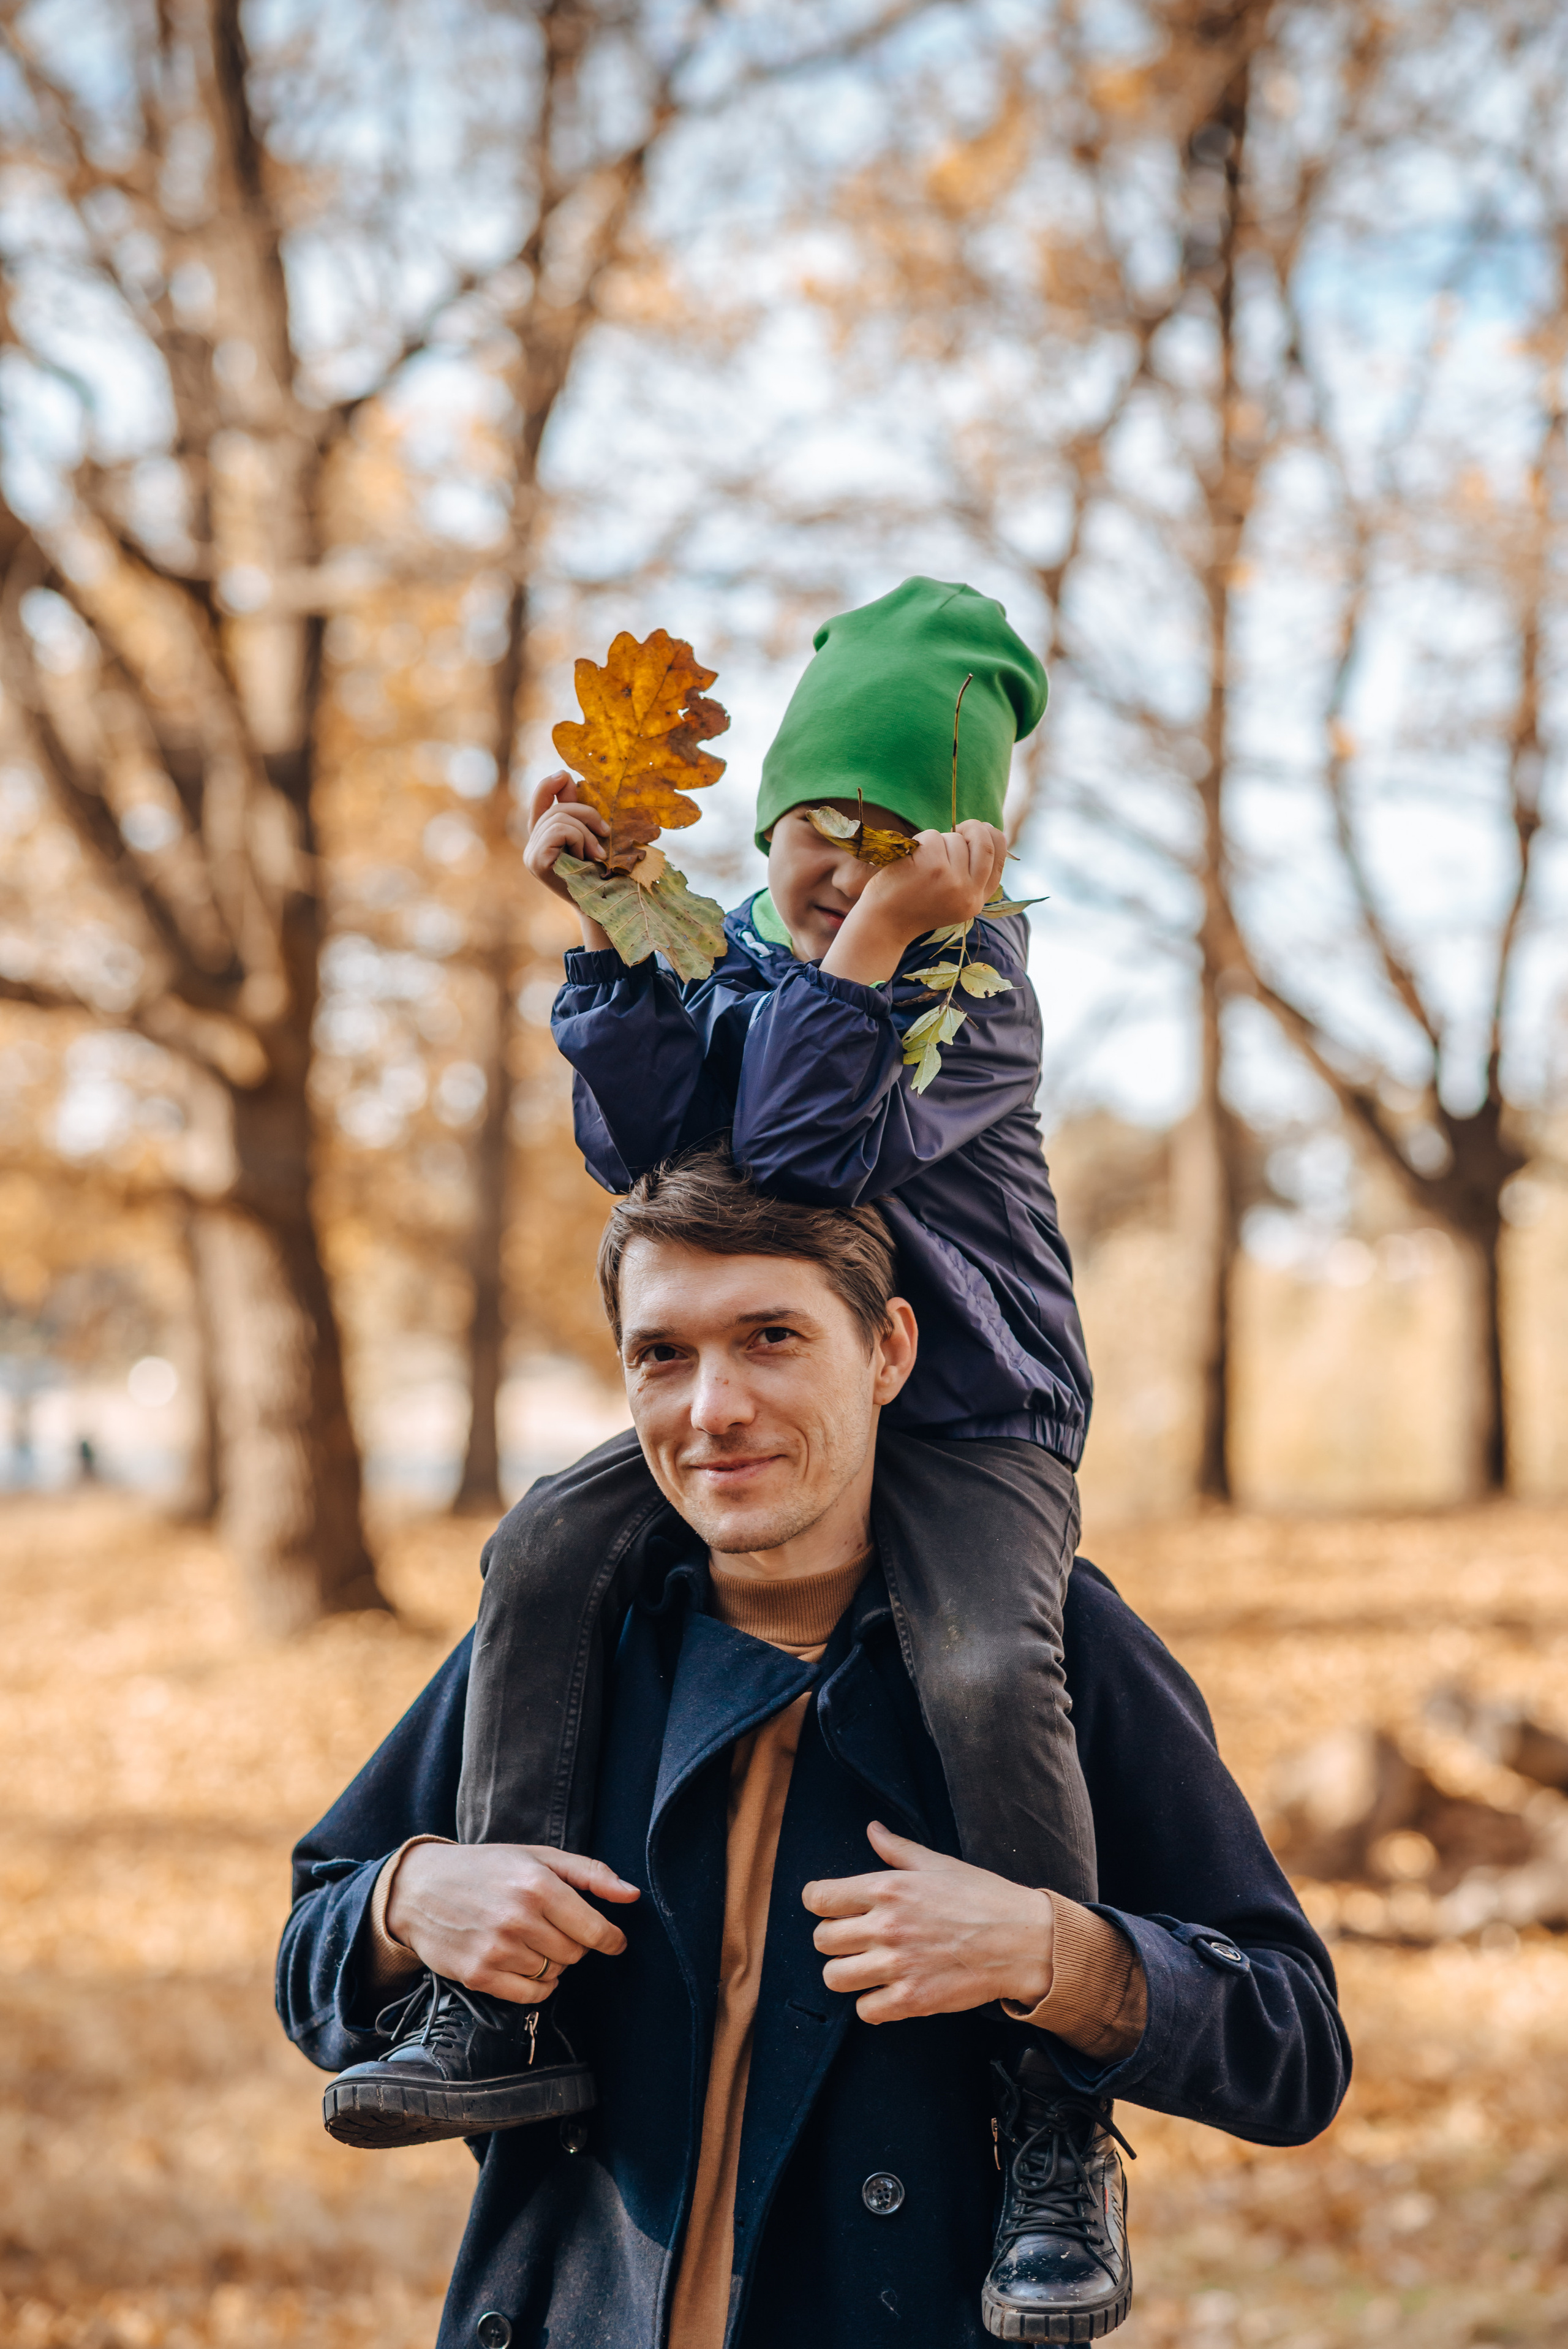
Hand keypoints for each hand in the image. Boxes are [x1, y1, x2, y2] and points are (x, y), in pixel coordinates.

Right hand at [386, 1840, 639, 2004]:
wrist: (420, 1888)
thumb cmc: (486, 1868)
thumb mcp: (539, 1856)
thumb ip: (591, 1873)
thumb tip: (633, 1896)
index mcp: (537, 1885)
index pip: (595, 1929)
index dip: (611, 1939)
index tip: (615, 1942)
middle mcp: (518, 1919)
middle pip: (576, 1953)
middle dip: (574, 1943)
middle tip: (553, 1926)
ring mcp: (496, 1950)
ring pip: (555, 1973)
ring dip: (552, 1960)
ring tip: (530, 1937)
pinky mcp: (479, 1976)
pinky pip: (531, 1995)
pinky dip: (537, 1984)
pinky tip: (523, 1960)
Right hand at [523, 769, 611, 946]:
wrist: (605, 908)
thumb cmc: (602, 875)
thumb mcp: (591, 837)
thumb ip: (578, 812)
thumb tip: (565, 777)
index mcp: (544, 837)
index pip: (539, 801)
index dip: (549, 785)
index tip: (565, 776)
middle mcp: (533, 844)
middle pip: (556, 809)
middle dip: (587, 814)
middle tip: (607, 834)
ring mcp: (531, 854)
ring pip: (560, 819)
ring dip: (586, 833)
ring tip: (596, 855)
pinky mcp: (535, 862)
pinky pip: (560, 831)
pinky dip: (579, 840)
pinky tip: (586, 859)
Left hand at [802, 1820, 1053, 2023]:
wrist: (1023, 1940)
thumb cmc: (983, 1897)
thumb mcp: (938, 1864)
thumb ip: (898, 1850)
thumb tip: (872, 1829)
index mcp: (888, 1888)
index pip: (819, 1898)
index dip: (819, 1902)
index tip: (828, 1907)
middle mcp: (886, 1927)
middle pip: (822, 1940)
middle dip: (833, 1938)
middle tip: (854, 1939)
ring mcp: (898, 1966)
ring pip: (834, 1977)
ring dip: (846, 1973)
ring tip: (866, 1967)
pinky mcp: (912, 2000)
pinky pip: (865, 2010)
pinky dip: (871, 2004)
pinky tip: (887, 1990)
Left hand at [819, 822, 1007, 985]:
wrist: (883, 925)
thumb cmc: (912, 905)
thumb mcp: (949, 898)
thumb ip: (968, 874)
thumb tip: (985, 832)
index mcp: (976, 902)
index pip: (999, 862)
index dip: (994, 839)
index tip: (984, 829)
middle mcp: (969, 893)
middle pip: (985, 845)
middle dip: (974, 829)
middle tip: (959, 827)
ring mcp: (952, 880)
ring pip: (955, 839)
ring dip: (937, 841)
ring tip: (920, 862)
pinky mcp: (932, 867)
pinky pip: (933, 837)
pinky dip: (920, 842)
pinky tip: (908, 861)